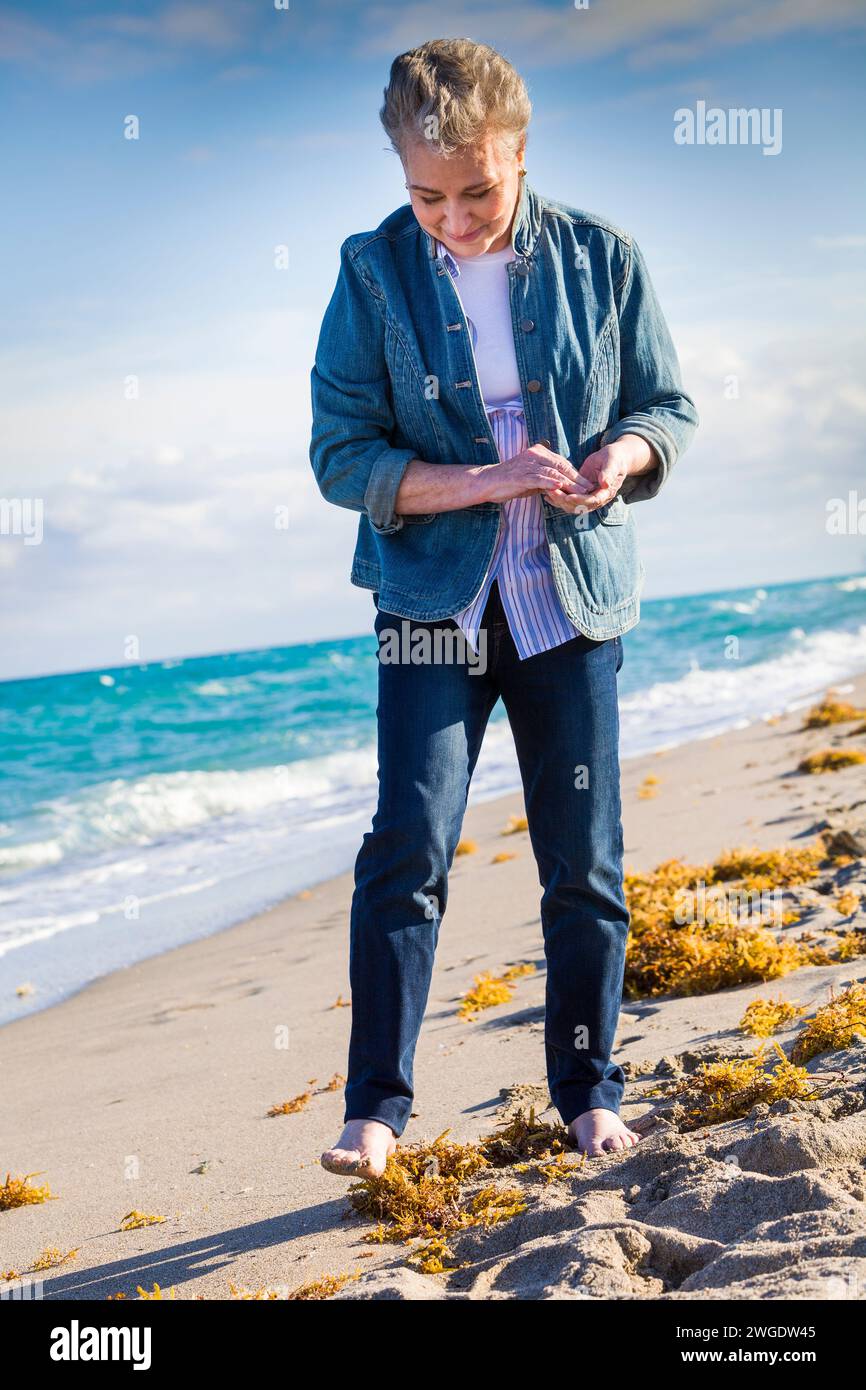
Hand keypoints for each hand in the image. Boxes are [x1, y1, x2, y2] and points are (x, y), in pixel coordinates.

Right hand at [479, 443, 582, 504]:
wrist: (488, 482)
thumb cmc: (509, 481)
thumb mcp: (532, 477)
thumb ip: (546, 478)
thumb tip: (562, 486)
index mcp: (539, 452)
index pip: (562, 463)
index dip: (575, 473)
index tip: (586, 483)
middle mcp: (535, 455)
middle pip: (561, 466)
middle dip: (576, 478)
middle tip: (589, 487)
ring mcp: (528, 464)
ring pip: (553, 473)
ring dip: (568, 483)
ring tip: (580, 491)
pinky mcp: (521, 476)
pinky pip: (539, 479)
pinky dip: (550, 483)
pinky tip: (560, 488)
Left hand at [543, 434, 657, 514]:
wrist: (613, 459)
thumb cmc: (614, 458)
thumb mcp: (612, 463)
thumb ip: (608, 473)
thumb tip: (604, 484)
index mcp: (606, 493)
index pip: (592, 501)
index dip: (579, 500)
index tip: (567, 496)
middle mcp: (596, 499)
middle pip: (578, 506)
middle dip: (564, 500)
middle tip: (551, 491)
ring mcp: (587, 497)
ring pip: (571, 505)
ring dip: (558, 500)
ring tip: (546, 490)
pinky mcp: (579, 493)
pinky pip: (567, 500)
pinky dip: (557, 498)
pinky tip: (546, 492)